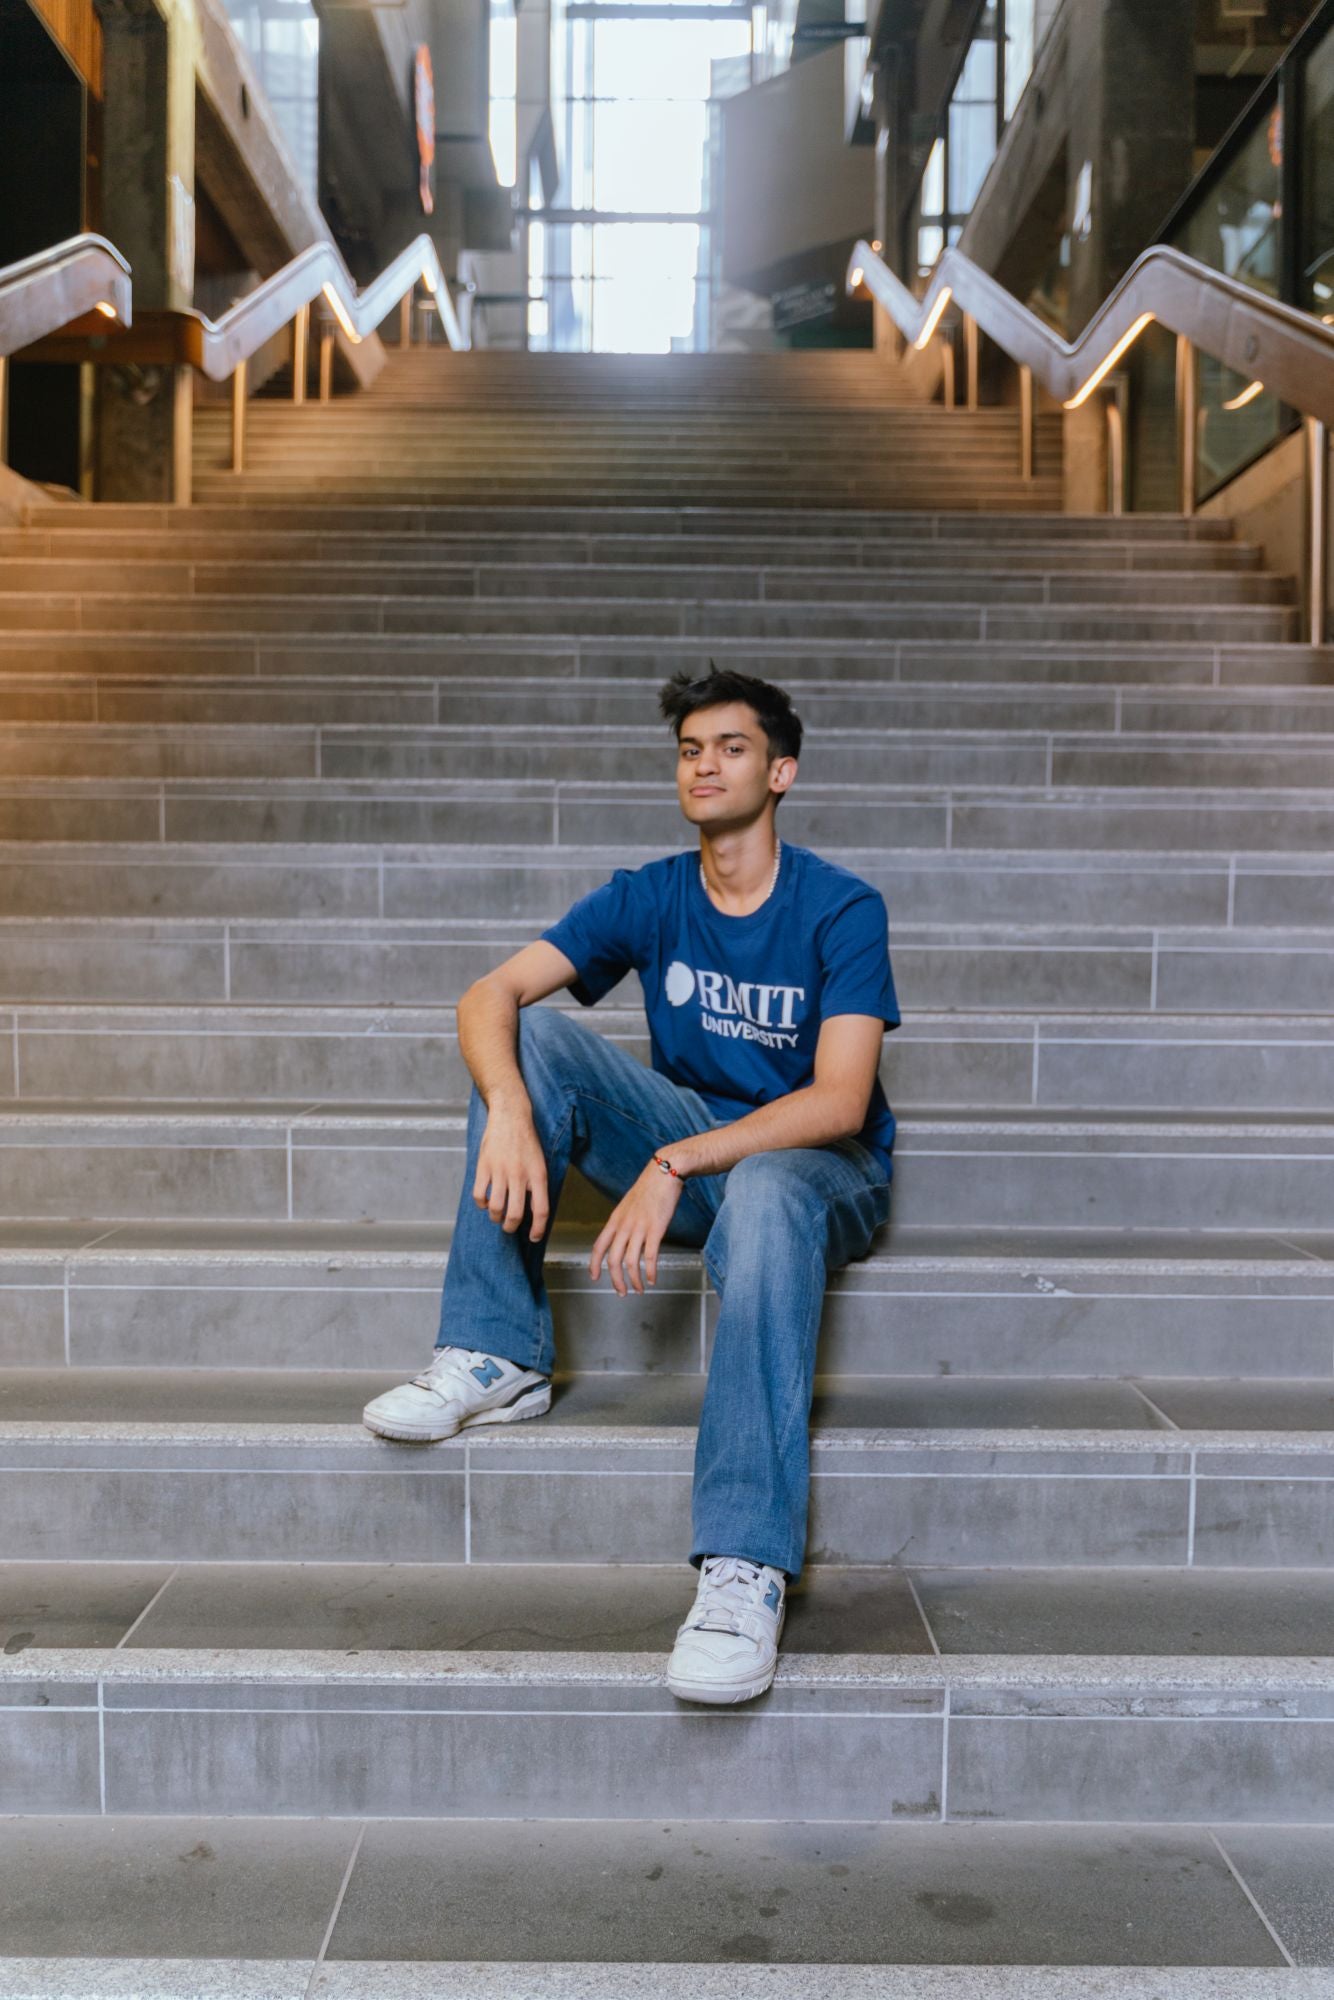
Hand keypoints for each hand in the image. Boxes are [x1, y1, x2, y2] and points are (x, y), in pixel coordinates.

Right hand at [473, 1104, 549, 1239]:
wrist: (511, 1115)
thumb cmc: (527, 1141)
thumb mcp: (540, 1162)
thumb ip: (537, 1185)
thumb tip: (533, 1212)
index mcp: (538, 1175)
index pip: (541, 1210)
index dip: (538, 1229)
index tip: (534, 1237)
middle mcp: (520, 1175)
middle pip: (515, 1214)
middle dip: (511, 1227)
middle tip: (509, 1227)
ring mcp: (500, 1171)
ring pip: (495, 1208)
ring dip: (495, 1217)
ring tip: (497, 1216)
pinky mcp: (484, 1166)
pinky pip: (479, 1195)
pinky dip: (481, 1204)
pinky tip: (485, 1201)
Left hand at [589, 1162, 683, 1296]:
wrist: (663, 1173)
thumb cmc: (649, 1188)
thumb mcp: (629, 1205)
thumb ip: (625, 1222)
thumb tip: (625, 1237)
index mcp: (615, 1220)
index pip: (598, 1246)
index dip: (594, 1264)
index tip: (594, 1277)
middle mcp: (624, 1226)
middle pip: (613, 1259)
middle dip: (616, 1280)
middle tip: (622, 1292)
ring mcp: (639, 1228)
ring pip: (630, 1262)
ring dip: (634, 1280)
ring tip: (639, 1289)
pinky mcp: (656, 1229)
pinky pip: (649, 1256)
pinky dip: (649, 1271)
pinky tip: (652, 1278)